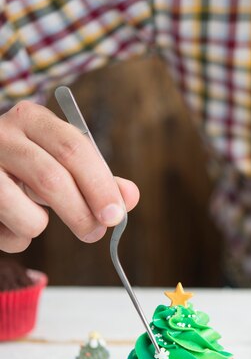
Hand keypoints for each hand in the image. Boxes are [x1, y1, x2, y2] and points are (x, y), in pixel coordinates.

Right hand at [0, 101, 139, 251]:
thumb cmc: (24, 165)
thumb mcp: (58, 162)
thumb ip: (97, 178)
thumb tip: (130, 197)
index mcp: (31, 119)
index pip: (74, 148)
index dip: (100, 185)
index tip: (116, 215)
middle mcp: (2, 135)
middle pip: (52, 179)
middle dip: (81, 213)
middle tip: (94, 233)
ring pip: (26, 213)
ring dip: (40, 226)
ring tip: (36, 219)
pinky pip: (5, 233)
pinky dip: (17, 239)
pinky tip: (10, 222)